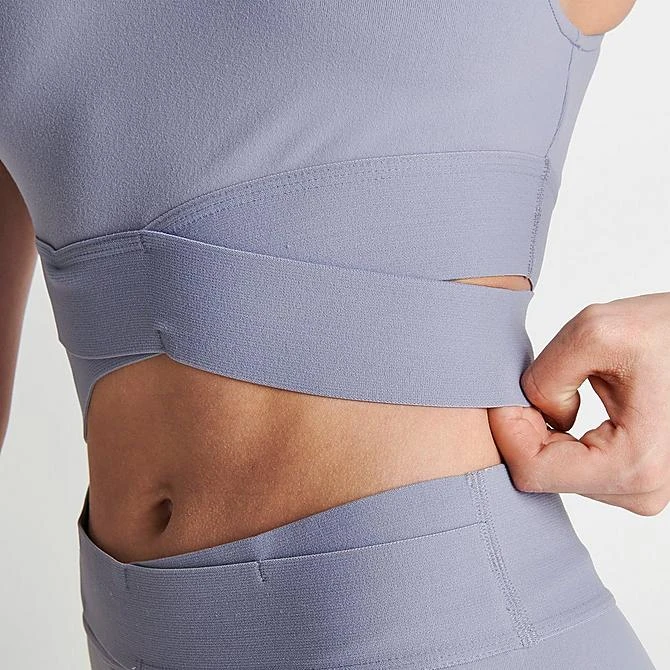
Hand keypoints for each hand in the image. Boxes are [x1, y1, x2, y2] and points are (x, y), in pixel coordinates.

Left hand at [488, 292, 669, 515]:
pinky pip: (572, 467)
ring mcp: (641, 488)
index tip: (510, 395)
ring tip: (565, 393)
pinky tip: (570, 408)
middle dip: (526, 429)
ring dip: (544, 432)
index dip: (508, 430)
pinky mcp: (634, 478)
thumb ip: (546, 377)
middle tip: (539, 386)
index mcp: (634, 464)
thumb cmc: (664, 332)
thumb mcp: (595, 333)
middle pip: (542, 474)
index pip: (533, 471)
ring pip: (555, 471)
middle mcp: (642, 490)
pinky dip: (559, 438)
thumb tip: (537, 413)